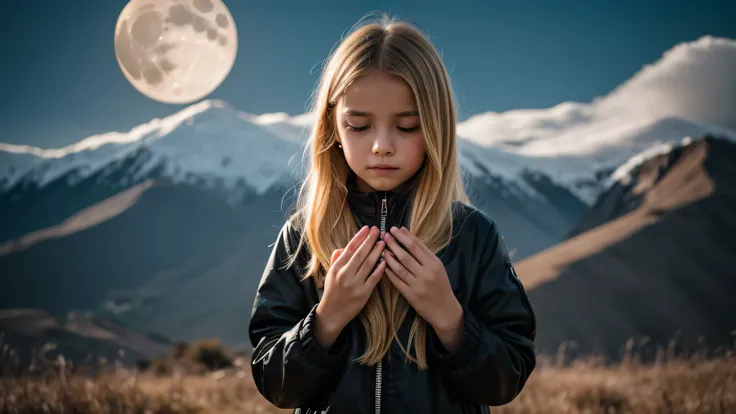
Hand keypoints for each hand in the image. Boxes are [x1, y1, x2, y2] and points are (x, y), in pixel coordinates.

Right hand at [315, 225, 385, 348]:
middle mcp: (345, 274)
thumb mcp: (330, 273)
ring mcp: (355, 284)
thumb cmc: (332, 291)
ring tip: (384, 242)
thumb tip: (344, 248)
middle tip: (378, 230)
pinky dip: (380, 269)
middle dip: (370, 240)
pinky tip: (385, 261)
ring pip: (368, 264)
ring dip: (377, 252)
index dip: (359, 237)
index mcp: (337, 267)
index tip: (367, 228)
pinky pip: (374, 278)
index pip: (350, 248)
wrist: (332, 313)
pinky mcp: (363, 293)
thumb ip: (337, 259)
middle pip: (360, 254)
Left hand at [381, 226, 463, 349]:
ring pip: (400, 267)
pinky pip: (397, 281)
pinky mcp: (411, 295)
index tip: (395, 229)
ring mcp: (418, 284)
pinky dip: (389, 272)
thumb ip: (424, 254)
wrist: (445, 310)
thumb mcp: (438, 267)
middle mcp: (427, 273)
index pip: (417, 246)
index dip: (404, 236)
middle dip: (394, 243)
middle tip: (385, 235)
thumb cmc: (441, 285)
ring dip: (389, 257)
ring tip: (382, 249)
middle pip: (406, 255)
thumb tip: (408, 236)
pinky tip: (383, 265)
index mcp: (434, 263)